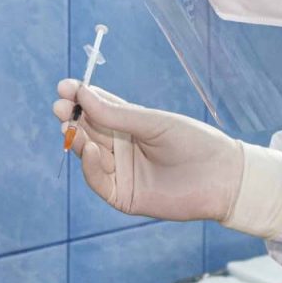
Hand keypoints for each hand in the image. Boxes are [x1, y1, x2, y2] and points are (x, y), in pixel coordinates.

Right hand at [55, 81, 245, 222]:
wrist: (221, 178)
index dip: (81, 98)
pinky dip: (88, 166)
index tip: (65, 86)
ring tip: (69, 125)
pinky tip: (88, 149)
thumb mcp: (153, 123)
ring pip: (88, 154)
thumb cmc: (194, 142)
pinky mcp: (123, 196)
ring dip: (76, 139)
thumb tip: (83, 95)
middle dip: (72, 117)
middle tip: (60, 105)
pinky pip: (97, 181)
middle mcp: (122, 148)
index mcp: (131, 125)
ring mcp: (121, 172)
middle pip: (88, 130)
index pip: (98, 109)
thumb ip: (117, 115)